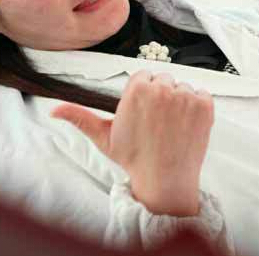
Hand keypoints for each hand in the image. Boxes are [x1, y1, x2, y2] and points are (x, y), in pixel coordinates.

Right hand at [52, 71, 213, 215]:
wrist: (164, 181)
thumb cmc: (133, 159)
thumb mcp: (103, 137)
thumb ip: (80, 117)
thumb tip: (53, 109)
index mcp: (137, 89)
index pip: (144, 76)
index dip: (143, 94)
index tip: (143, 113)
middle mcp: (162, 88)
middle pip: (164, 79)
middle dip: (161, 96)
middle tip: (156, 122)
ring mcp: (186, 97)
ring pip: (183, 87)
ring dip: (179, 102)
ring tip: (171, 127)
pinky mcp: (204, 106)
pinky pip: (202, 94)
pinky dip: (197, 107)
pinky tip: (186, 125)